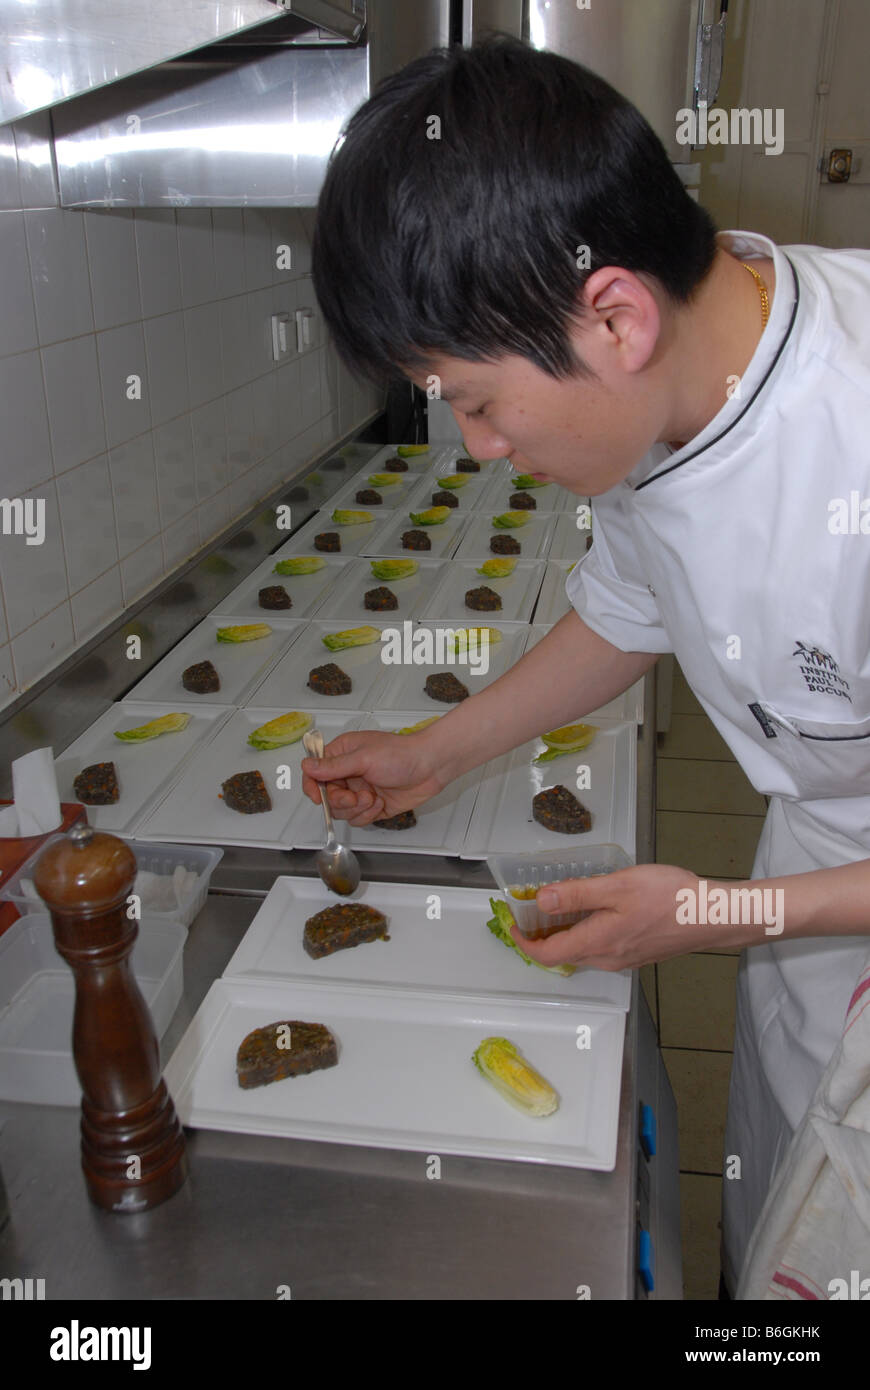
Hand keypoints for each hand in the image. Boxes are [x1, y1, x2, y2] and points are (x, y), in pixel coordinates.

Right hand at [301, 729, 446, 826]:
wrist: (431, 766)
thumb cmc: (402, 754)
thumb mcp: (363, 758)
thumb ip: (333, 766)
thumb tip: (307, 766)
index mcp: (342, 754)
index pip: (315, 773)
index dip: (312, 787)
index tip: (318, 798)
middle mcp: (348, 773)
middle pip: (327, 797)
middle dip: (340, 801)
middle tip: (355, 797)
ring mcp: (360, 790)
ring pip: (342, 811)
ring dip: (356, 808)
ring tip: (372, 797)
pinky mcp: (372, 806)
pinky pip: (358, 818)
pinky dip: (367, 815)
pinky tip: (380, 803)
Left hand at [515, 863, 752, 970]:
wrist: (713, 916)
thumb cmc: (669, 898)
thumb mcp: (618, 887)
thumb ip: (578, 894)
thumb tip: (541, 901)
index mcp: (598, 943)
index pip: (547, 954)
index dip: (523, 941)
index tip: (512, 923)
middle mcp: (607, 958)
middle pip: (562, 954)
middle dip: (540, 936)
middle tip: (530, 909)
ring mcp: (624, 959)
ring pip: (582, 951)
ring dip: (563, 933)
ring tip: (557, 905)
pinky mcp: (638, 953)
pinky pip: (600, 948)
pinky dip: (585, 932)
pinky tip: (592, 911)